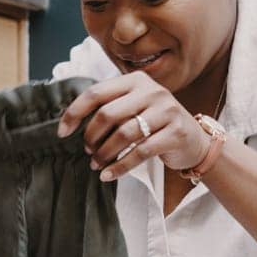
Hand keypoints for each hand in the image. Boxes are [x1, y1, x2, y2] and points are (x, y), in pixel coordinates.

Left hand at [56, 72, 211, 181]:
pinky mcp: (175, 132)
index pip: (96, 93)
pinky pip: (140, 152)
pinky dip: (120, 167)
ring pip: (124, 134)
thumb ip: (111, 108)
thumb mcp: (135, 108)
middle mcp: (152, 91)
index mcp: (136, 81)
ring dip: (104, 153)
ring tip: (96, 164)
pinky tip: (108, 175)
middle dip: (91, 136)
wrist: (194, 141)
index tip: (62, 132)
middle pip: (108, 114)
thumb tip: (72, 122)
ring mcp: (166, 110)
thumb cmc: (156, 125)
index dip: (75, 113)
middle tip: (87, 150)